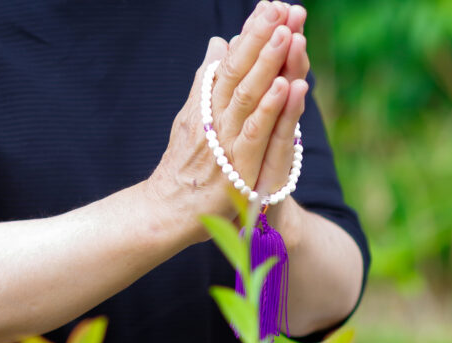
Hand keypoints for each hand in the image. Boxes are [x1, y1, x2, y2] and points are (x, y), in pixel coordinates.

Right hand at [148, 2, 309, 238]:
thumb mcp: (192, 118)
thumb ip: (207, 82)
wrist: (166, 212)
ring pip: (247, 95)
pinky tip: (285, 86)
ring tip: (285, 32)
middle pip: (239, 69)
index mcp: (206, 104)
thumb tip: (219, 43)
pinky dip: (269, 109)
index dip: (250, 32)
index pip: (230, 60)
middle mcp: (213, 117)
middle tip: (279, 7)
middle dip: (260, 36)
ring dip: (267, 63)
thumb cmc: (183, 168)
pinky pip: (254, 133)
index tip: (268, 5)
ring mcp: (224, 141)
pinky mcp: (235, 167)